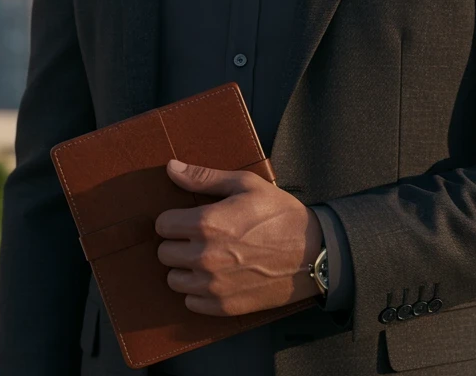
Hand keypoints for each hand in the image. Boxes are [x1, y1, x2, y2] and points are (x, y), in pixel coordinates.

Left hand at [155, 158, 324, 315]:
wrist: (312, 252)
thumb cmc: (279, 213)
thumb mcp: (245, 184)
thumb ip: (204, 177)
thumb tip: (171, 168)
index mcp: (207, 223)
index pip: (162, 225)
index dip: (174, 218)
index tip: (187, 218)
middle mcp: (204, 257)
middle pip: (164, 253)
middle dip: (177, 242)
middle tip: (197, 237)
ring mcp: (213, 285)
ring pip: (174, 279)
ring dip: (185, 268)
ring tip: (205, 256)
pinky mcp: (224, 307)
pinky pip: (191, 302)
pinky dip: (198, 291)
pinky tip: (215, 276)